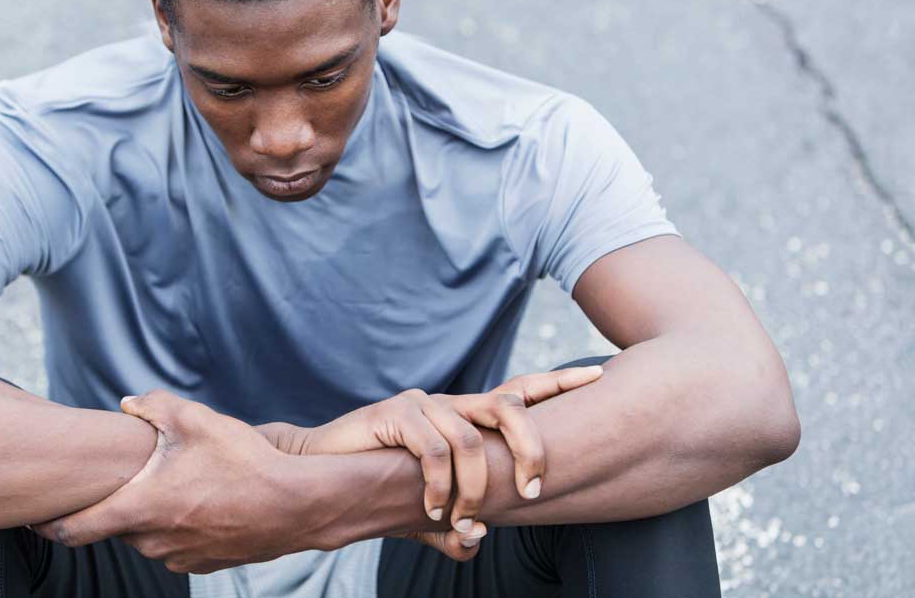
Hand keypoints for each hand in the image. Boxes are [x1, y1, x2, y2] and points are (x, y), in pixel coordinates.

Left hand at [31, 390, 316, 573]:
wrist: (295, 505)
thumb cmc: (244, 462)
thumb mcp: (197, 420)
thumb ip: (154, 407)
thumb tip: (128, 405)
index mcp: (140, 509)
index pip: (74, 530)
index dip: (48, 525)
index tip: (33, 518)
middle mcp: (152, 541)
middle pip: (113, 528)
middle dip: (114, 505)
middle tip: (125, 479)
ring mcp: (178, 556)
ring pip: (147, 536)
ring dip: (150, 515)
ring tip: (175, 485)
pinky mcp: (203, 564)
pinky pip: (176, 545)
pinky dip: (178, 527)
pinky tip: (202, 502)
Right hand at [288, 365, 604, 559]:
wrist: (323, 472)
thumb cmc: (378, 488)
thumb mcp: (424, 514)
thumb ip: (452, 527)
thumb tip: (471, 545)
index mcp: (466, 419)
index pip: (521, 394)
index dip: (558, 384)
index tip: (598, 376)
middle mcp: (451, 404)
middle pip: (510, 405)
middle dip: (532, 446)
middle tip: (534, 489)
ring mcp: (423, 405)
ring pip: (471, 438)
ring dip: (473, 488)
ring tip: (461, 517)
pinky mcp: (394, 413)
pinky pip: (432, 448)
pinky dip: (437, 485)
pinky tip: (427, 510)